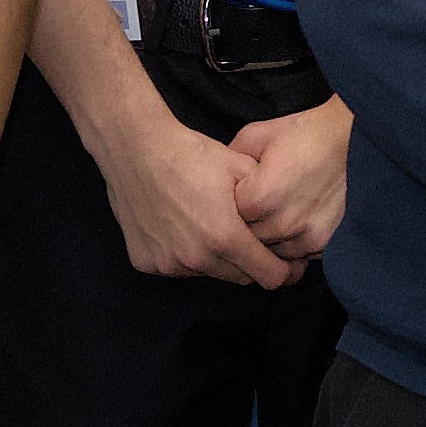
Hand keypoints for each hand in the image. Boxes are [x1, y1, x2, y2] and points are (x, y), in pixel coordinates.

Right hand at [95, 102, 295, 289]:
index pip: (270, 277)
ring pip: (208, 273)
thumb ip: (269, 203)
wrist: (136, 148)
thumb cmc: (191, 154)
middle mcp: (196, 258)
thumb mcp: (242, 168)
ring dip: (216, 258)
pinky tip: (181, 226)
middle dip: (249, 262)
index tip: (288, 264)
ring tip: (209, 224)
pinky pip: (177, 268)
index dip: (284, 272)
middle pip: (240, 277)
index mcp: (224, 237)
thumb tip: (289, 223)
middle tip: (247, 237)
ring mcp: (168, 264)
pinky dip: (185, 255)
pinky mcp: (146, 262)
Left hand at [224, 97, 351, 265]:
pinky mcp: (326, 242)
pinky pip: (300, 254)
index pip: (229, 220)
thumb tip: (216, 176)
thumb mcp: (257, 135)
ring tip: (278, 215)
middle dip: (249, 228)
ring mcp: (305, 236)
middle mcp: (281, 223)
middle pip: (250, 241)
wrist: (354, 138)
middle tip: (258, 209)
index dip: (231, 210)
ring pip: (274, 253)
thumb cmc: (305, 134)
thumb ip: (230, 160)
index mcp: (258, 198)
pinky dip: (295, 244)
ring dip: (272, 240)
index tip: (239, 198)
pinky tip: (297, 222)